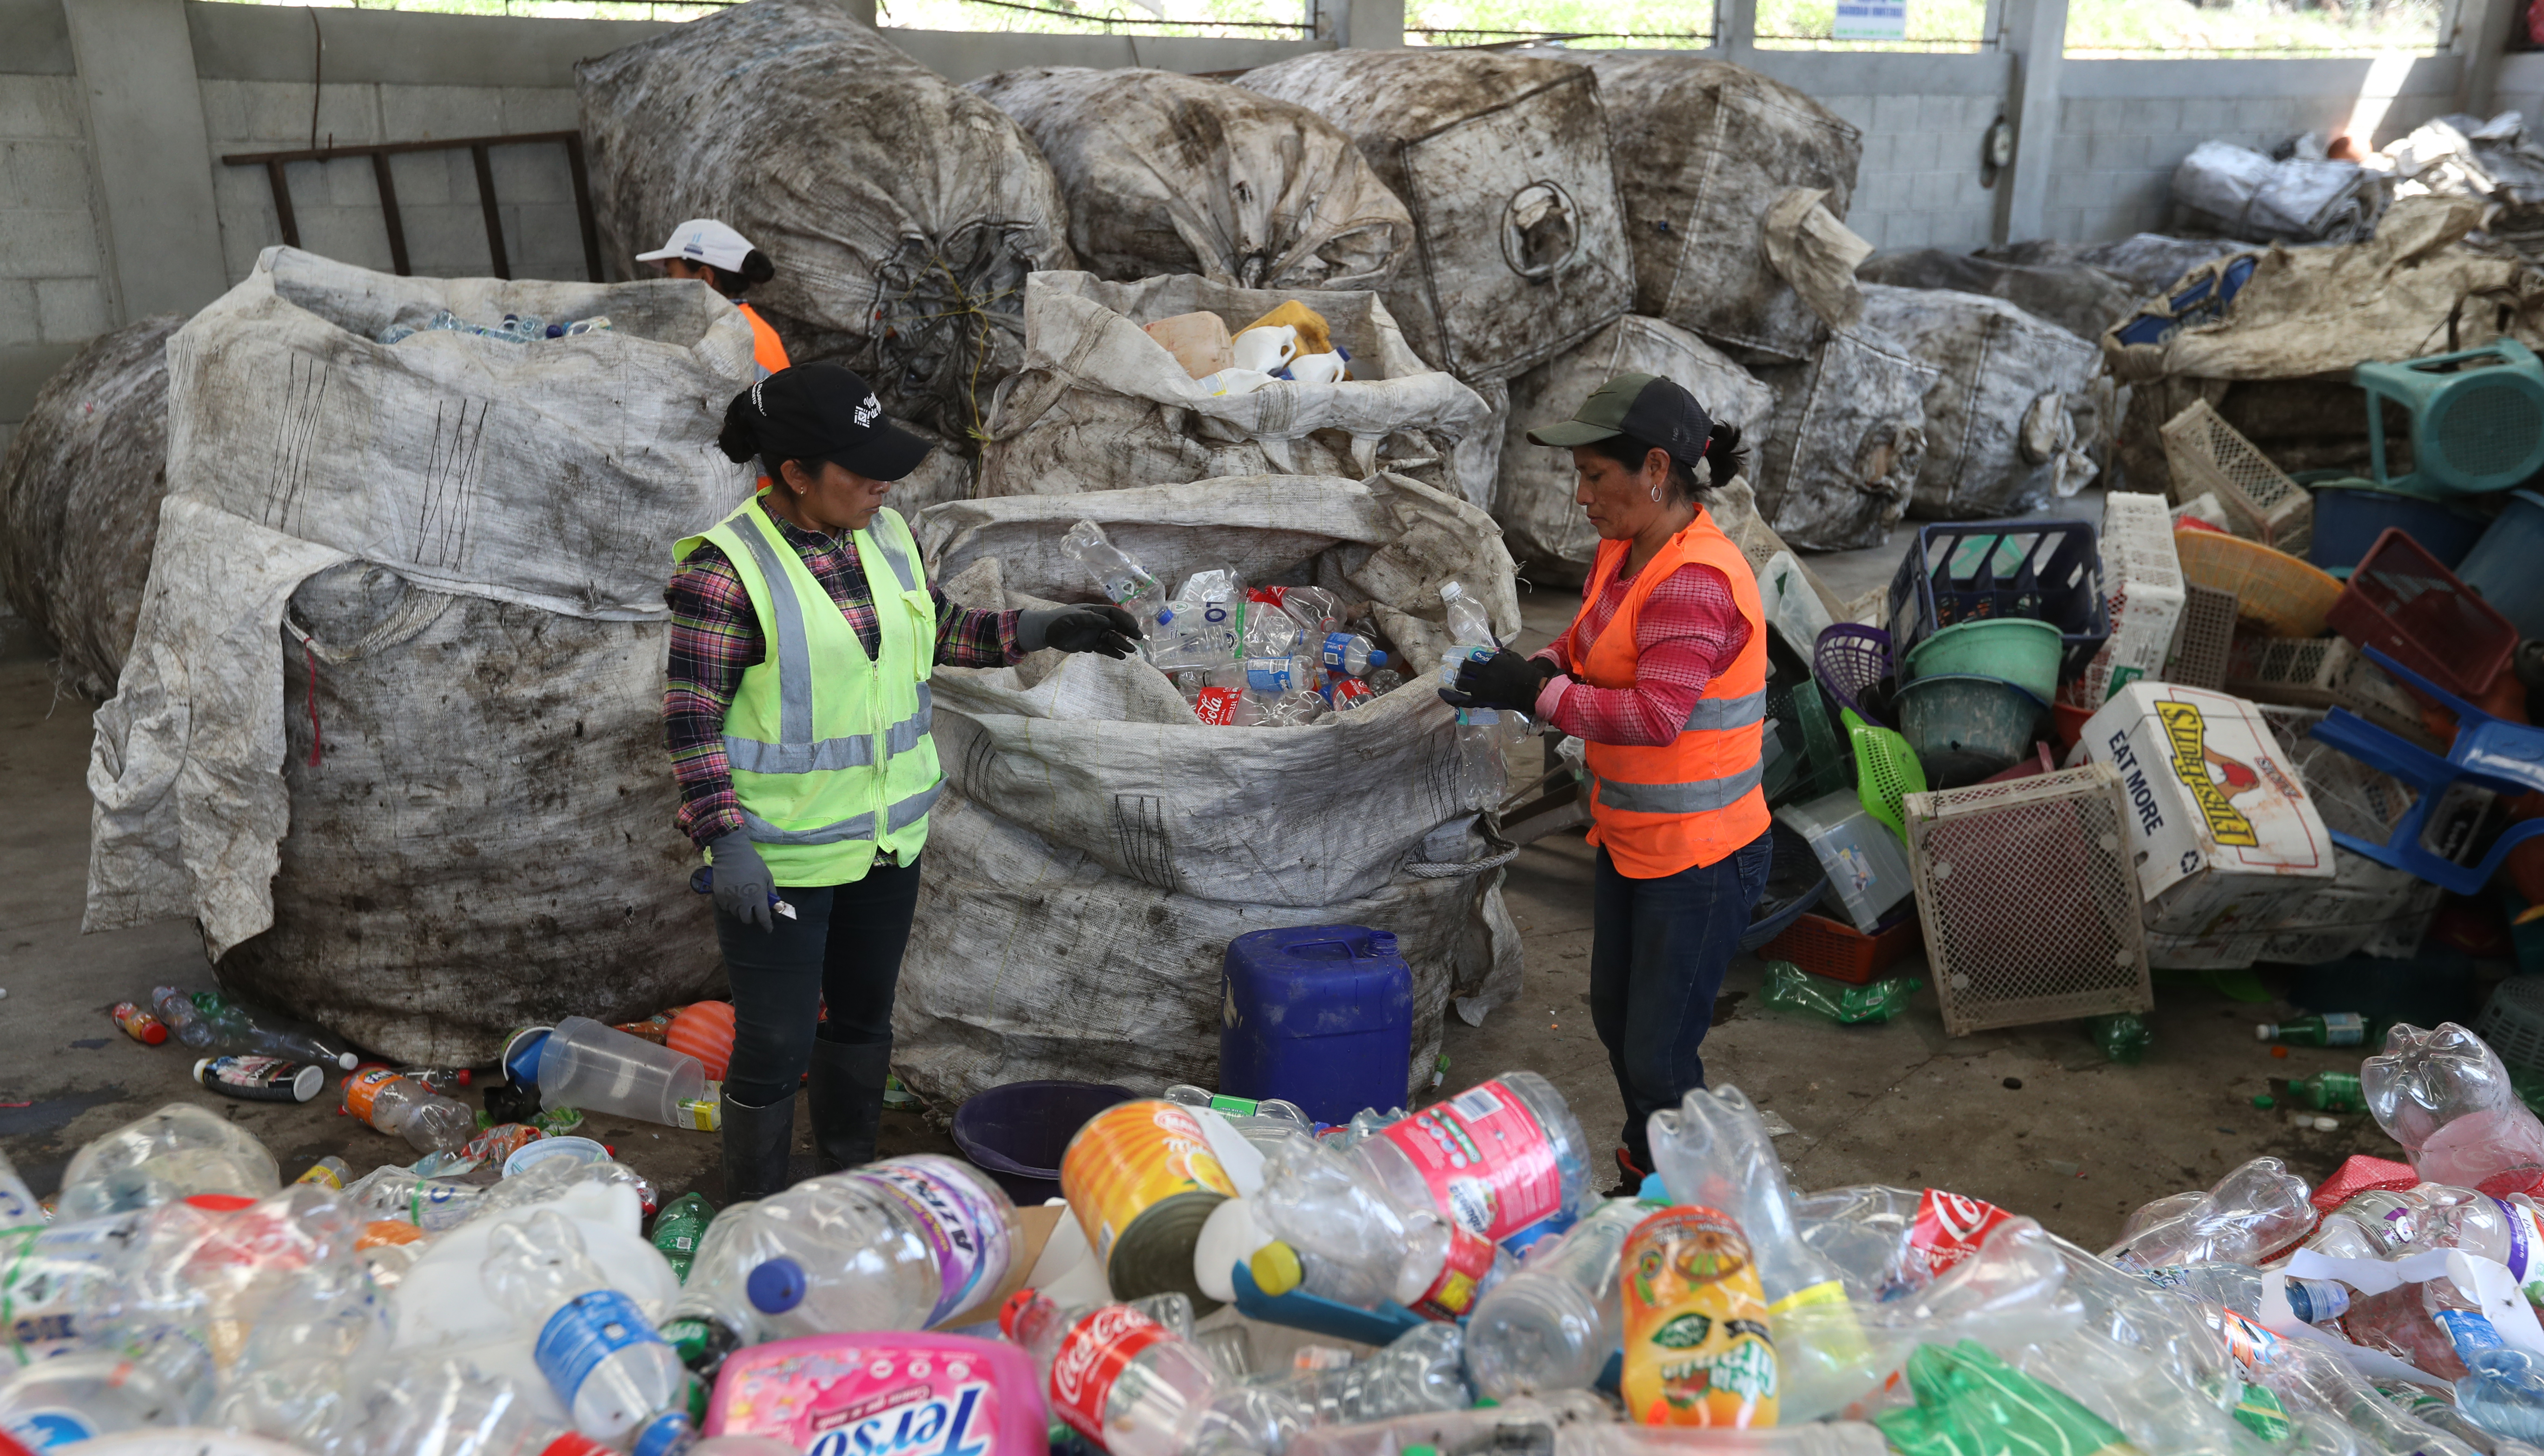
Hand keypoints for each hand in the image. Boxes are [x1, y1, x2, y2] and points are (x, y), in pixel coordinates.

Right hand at [707, 831, 775, 931]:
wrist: (732, 853)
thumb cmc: (753, 863)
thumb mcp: (767, 877)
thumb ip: (771, 893)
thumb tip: (774, 905)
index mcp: (757, 897)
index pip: (763, 917)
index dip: (767, 925)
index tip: (769, 929)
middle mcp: (743, 901)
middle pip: (747, 920)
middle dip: (752, 917)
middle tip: (753, 910)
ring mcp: (730, 899)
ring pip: (735, 914)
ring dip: (741, 910)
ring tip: (743, 900)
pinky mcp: (719, 896)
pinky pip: (725, 907)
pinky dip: (730, 905)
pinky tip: (733, 896)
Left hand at [1019, 605, 1141, 658]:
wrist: (1045, 632)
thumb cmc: (1058, 621)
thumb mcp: (1073, 617)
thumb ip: (1090, 619)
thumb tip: (1108, 622)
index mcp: (1094, 611)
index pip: (1114, 613)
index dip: (1124, 619)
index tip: (1133, 626)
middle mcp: (1097, 622)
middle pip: (1117, 626)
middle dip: (1128, 631)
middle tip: (1138, 638)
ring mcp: (1095, 634)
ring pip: (1112, 638)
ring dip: (1122, 644)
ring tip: (1131, 651)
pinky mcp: (1090, 645)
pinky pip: (1104, 648)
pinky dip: (1113, 652)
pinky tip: (1121, 656)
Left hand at [1438, 647, 1554, 711]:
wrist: (1530, 690)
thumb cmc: (1522, 671)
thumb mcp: (1511, 655)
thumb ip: (1498, 648)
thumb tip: (1491, 638)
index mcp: (1491, 661)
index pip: (1471, 655)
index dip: (1467, 656)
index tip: (1466, 655)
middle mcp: (1483, 674)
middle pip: (1464, 669)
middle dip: (1462, 668)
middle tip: (1463, 669)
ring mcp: (1481, 688)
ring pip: (1460, 683)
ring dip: (1458, 680)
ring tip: (1458, 679)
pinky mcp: (1481, 700)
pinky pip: (1461, 700)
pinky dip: (1450, 697)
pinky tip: (1441, 691)